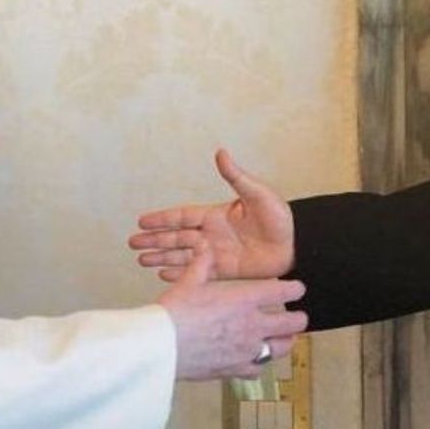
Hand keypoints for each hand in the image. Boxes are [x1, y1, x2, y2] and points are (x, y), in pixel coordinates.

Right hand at [130, 149, 294, 280]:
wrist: (297, 246)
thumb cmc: (281, 218)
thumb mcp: (258, 194)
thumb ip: (236, 177)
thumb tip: (221, 153)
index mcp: (217, 215)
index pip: (182, 217)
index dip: (162, 219)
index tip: (142, 220)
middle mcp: (212, 235)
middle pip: (176, 238)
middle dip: (154, 240)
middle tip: (132, 243)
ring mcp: (217, 254)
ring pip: (182, 256)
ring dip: (162, 257)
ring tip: (141, 261)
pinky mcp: (225, 271)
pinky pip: (198, 273)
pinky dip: (181, 274)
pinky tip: (164, 276)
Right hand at [159, 246, 307, 379]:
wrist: (161, 347)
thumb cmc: (174, 312)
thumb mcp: (188, 282)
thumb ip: (203, 264)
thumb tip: (205, 248)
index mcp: (245, 299)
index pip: (284, 292)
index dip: (296, 289)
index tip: (297, 289)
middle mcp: (253, 325)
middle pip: (293, 324)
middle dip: (298, 319)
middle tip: (295, 317)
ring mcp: (247, 350)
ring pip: (282, 349)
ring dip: (285, 342)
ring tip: (283, 339)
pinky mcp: (236, 369)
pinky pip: (258, 369)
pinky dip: (259, 363)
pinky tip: (253, 359)